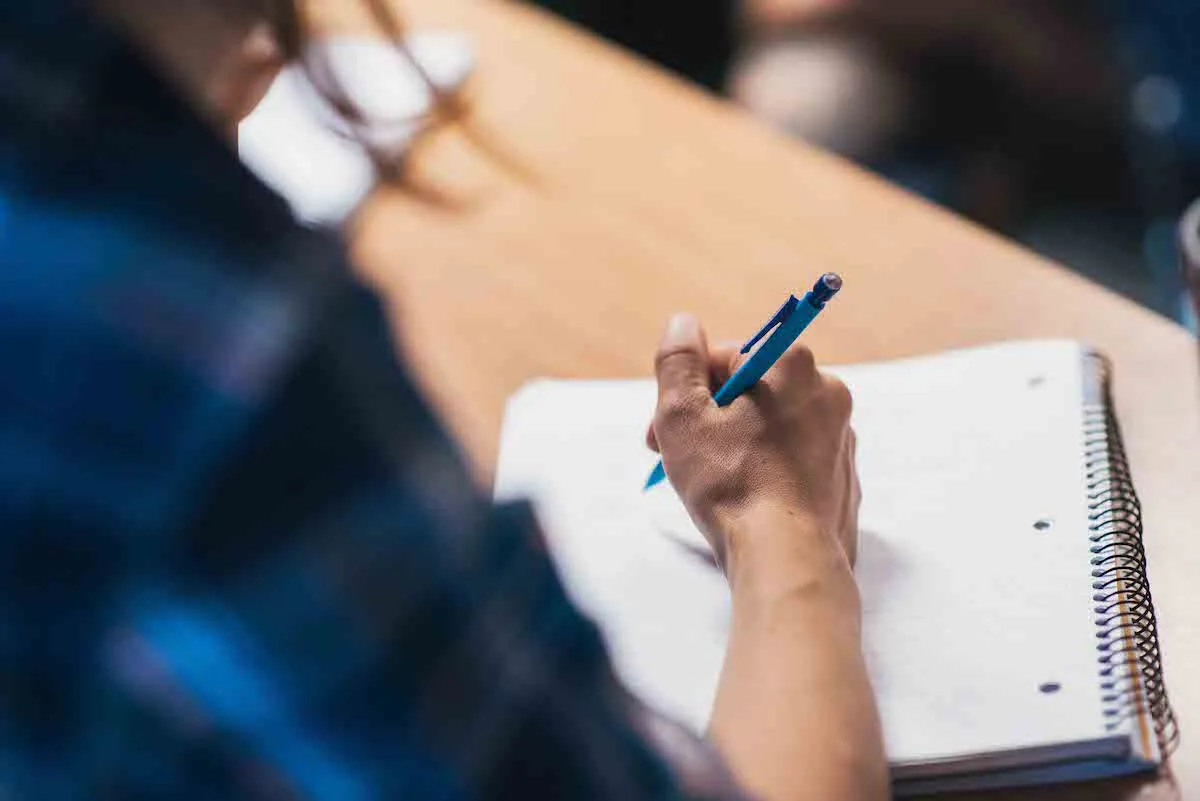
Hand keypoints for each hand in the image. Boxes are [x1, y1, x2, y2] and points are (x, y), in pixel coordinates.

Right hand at [647, 313, 859, 571]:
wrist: (788, 560)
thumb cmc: (732, 485)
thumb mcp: (683, 416)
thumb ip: (677, 361)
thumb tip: (683, 323)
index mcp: (791, 365)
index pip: (723, 358)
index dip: (687, 391)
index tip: (666, 429)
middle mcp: (826, 392)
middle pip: (750, 391)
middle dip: (710, 419)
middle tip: (678, 457)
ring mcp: (840, 437)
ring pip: (771, 427)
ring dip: (736, 445)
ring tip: (712, 483)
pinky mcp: (842, 478)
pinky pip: (792, 461)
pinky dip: (766, 472)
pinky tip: (745, 501)